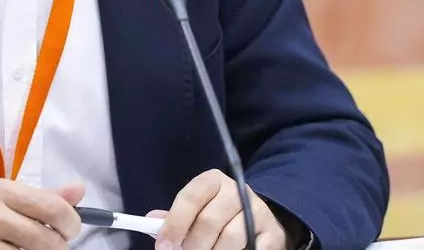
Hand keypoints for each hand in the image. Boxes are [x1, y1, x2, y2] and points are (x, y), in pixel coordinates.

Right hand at [0, 178, 85, 249]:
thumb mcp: (1, 194)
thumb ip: (42, 196)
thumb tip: (79, 191)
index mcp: (1, 190)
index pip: (54, 209)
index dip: (72, 223)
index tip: (69, 228)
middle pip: (48, 241)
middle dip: (58, 246)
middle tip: (51, 243)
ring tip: (29, 248)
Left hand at [150, 170, 287, 249]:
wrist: (261, 220)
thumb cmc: (220, 215)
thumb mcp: (198, 208)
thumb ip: (176, 215)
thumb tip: (152, 221)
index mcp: (213, 181)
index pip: (190, 197)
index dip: (174, 223)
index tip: (163, 245)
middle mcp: (237, 191)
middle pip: (209, 220)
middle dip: (192, 245)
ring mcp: (258, 211)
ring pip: (230, 238)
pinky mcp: (271, 233)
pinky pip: (253, 249)